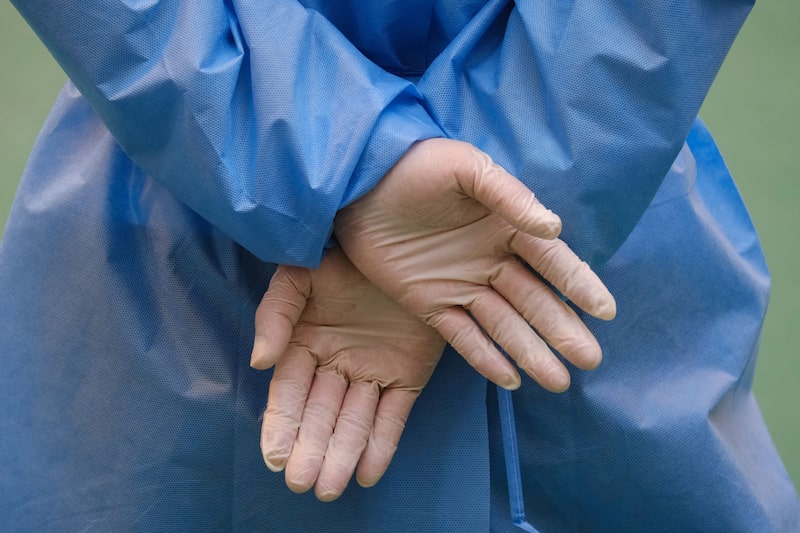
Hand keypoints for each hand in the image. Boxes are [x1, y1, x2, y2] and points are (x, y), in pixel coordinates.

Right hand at [250, 247, 445, 501]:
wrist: (404, 242)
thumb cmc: (341, 255)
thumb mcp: (300, 274)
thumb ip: (275, 314)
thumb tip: (259, 363)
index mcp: (307, 343)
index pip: (291, 392)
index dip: (283, 424)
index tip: (275, 457)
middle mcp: (338, 364)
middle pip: (322, 415)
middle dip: (312, 450)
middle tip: (304, 483)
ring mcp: (374, 371)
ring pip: (355, 421)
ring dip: (343, 454)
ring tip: (331, 488)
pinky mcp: (408, 375)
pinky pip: (394, 414)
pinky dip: (382, 443)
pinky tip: (368, 472)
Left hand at [335, 138, 615, 392]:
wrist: (358, 183)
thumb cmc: (416, 166)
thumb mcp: (464, 168)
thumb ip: (508, 196)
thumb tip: (553, 228)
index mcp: (505, 226)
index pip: (550, 261)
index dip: (578, 284)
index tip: (605, 311)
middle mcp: (490, 260)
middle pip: (534, 300)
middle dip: (562, 330)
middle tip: (591, 360)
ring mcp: (461, 285)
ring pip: (504, 325)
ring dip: (531, 352)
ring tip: (559, 382)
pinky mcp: (429, 304)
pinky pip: (462, 335)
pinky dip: (485, 358)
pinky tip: (510, 379)